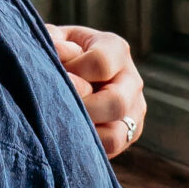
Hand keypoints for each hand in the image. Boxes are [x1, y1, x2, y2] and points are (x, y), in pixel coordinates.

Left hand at [50, 24, 145, 158]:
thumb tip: (57, 51)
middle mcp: (131, 80)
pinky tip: (69, 135)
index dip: (73, 72)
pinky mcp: (129, 133)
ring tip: (64, 123)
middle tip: (57, 107)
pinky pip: (111, 148)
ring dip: (85, 132)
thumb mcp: (55, 40)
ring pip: (116, 134)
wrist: (73, 75)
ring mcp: (134, 109)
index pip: (100, 63)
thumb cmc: (61, 54)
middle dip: (81, 108)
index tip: (56, 74)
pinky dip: (87, 146)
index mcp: (115, 49)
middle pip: (115, 102)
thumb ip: (54, 42)